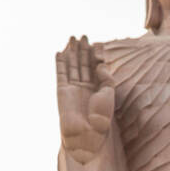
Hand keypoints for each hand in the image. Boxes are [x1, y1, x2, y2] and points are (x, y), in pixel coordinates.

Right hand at [56, 34, 114, 163]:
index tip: (97, 43)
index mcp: (99, 89)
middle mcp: (86, 88)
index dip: (96, 55)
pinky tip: (59, 52)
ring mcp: (73, 89)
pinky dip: (60, 63)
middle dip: (83, 49)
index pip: (96, 67)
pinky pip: (60, 73)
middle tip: (83, 35)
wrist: (87, 135)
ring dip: (72, 52)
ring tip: (72, 37)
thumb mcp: (109, 94)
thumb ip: (106, 77)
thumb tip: (99, 64)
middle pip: (83, 64)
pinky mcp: (62, 91)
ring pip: (72, 66)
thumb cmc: (101, 118)